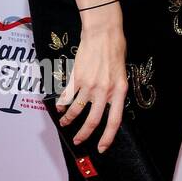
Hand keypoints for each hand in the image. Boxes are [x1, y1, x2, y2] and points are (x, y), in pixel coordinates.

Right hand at [55, 6, 126, 153]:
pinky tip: (60, 108)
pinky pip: (67, 96)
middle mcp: (104, 90)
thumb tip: (107, 105)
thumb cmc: (116, 50)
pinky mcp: (77, 78)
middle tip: (79, 141)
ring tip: (65, 124)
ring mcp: (89, 84)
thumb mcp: (122, 73)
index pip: (114, 120)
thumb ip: (114, 90)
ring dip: (69, 120)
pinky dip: (62, 104)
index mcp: (119, 90)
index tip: (102, 147)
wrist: (103, 33)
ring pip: (77, 110)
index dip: (108, 136)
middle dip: (85, 134)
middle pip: (93, 120)